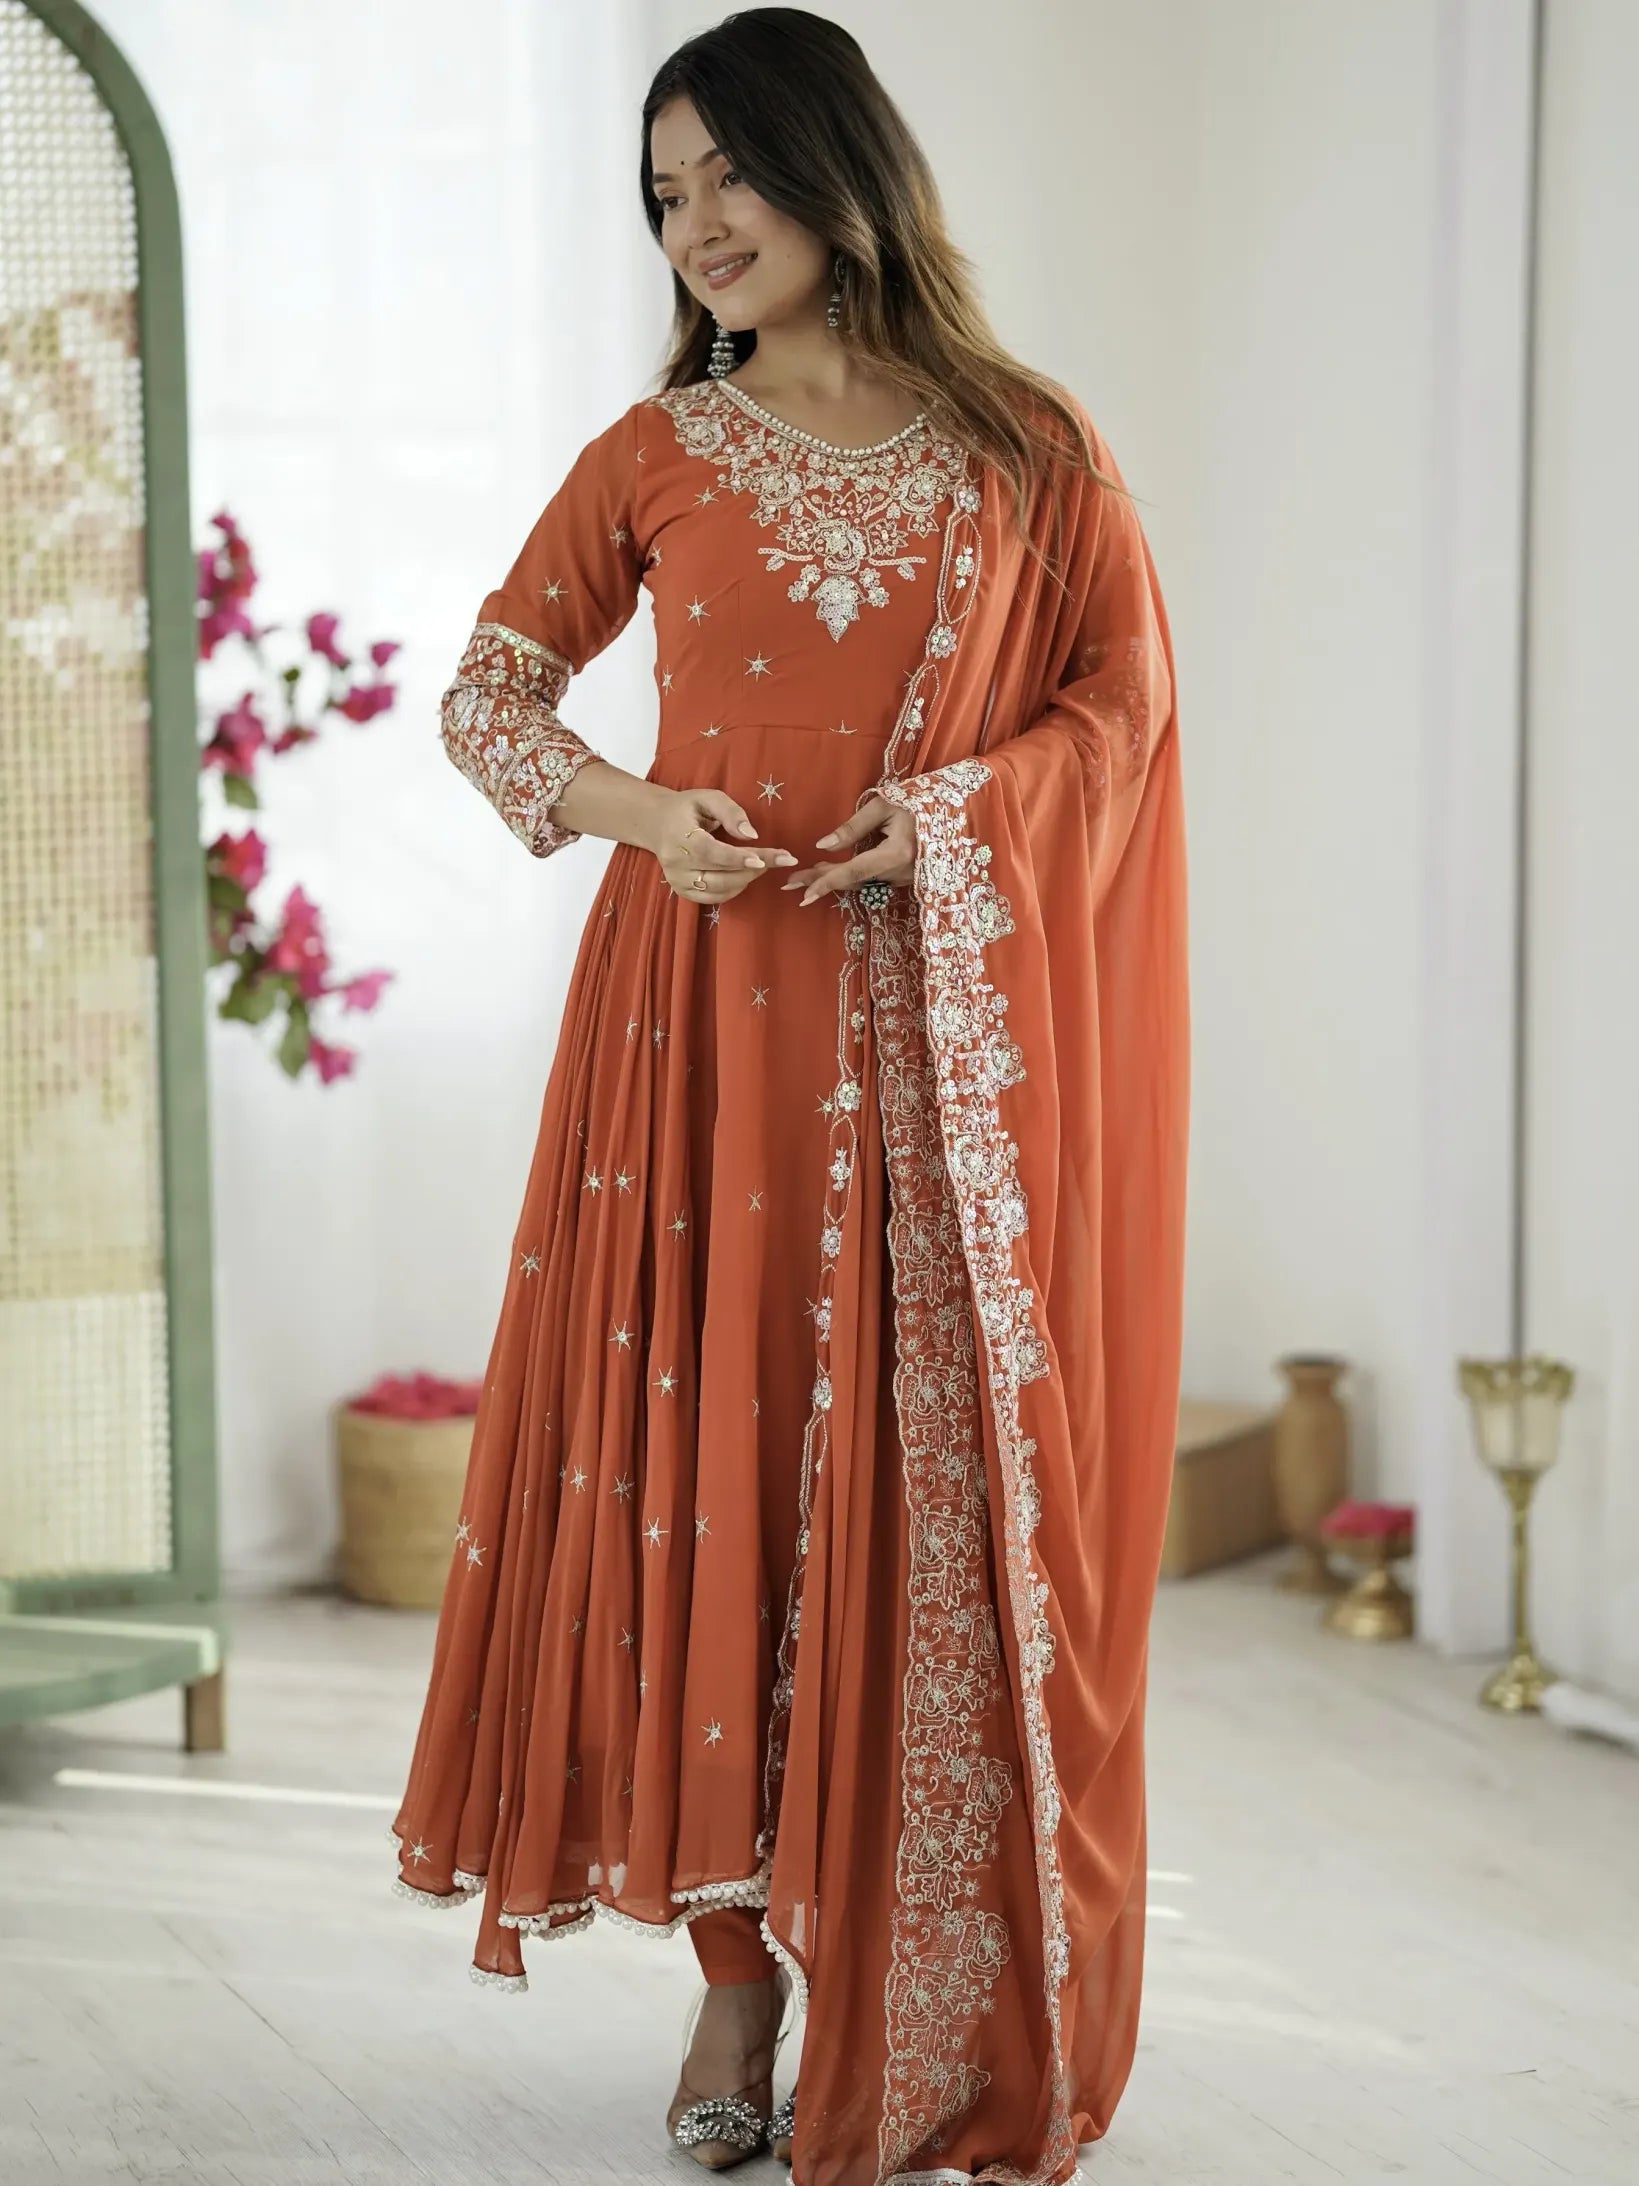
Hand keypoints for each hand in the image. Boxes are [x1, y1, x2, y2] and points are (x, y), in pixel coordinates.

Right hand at [649, 788, 796, 902]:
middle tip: (779, 858)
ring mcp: (677, 881)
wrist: (657, 824)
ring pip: (719, 889)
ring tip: (762, 863)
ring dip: (746, 879)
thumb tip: (751, 835)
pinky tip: (743, 875)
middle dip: (753, 868)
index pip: (711, 852)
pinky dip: (734, 889)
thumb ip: (731, 812)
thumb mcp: (709, 798)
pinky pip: (714, 898)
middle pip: (720, 874)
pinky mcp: (682, 892)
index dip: (738, 858)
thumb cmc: (687, 808)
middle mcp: (676, 864)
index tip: (764, 860)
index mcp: (679, 837)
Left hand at [780, 793, 914, 907]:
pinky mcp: (904, 877)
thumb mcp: (882, 806)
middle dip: (822, 881)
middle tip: (791, 883)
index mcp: (895, 853)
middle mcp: (899, 872)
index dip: (827, 882)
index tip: (804, 893)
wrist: (950, 811)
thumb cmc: (915, 802)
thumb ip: (852, 827)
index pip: (853, 871)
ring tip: (805, 874)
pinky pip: (872, 879)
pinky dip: (850, 875)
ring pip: (861, 882)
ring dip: (834, 878)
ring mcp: (904, 878)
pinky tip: (830, 871)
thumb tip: (823, 846)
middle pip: (853, 880)